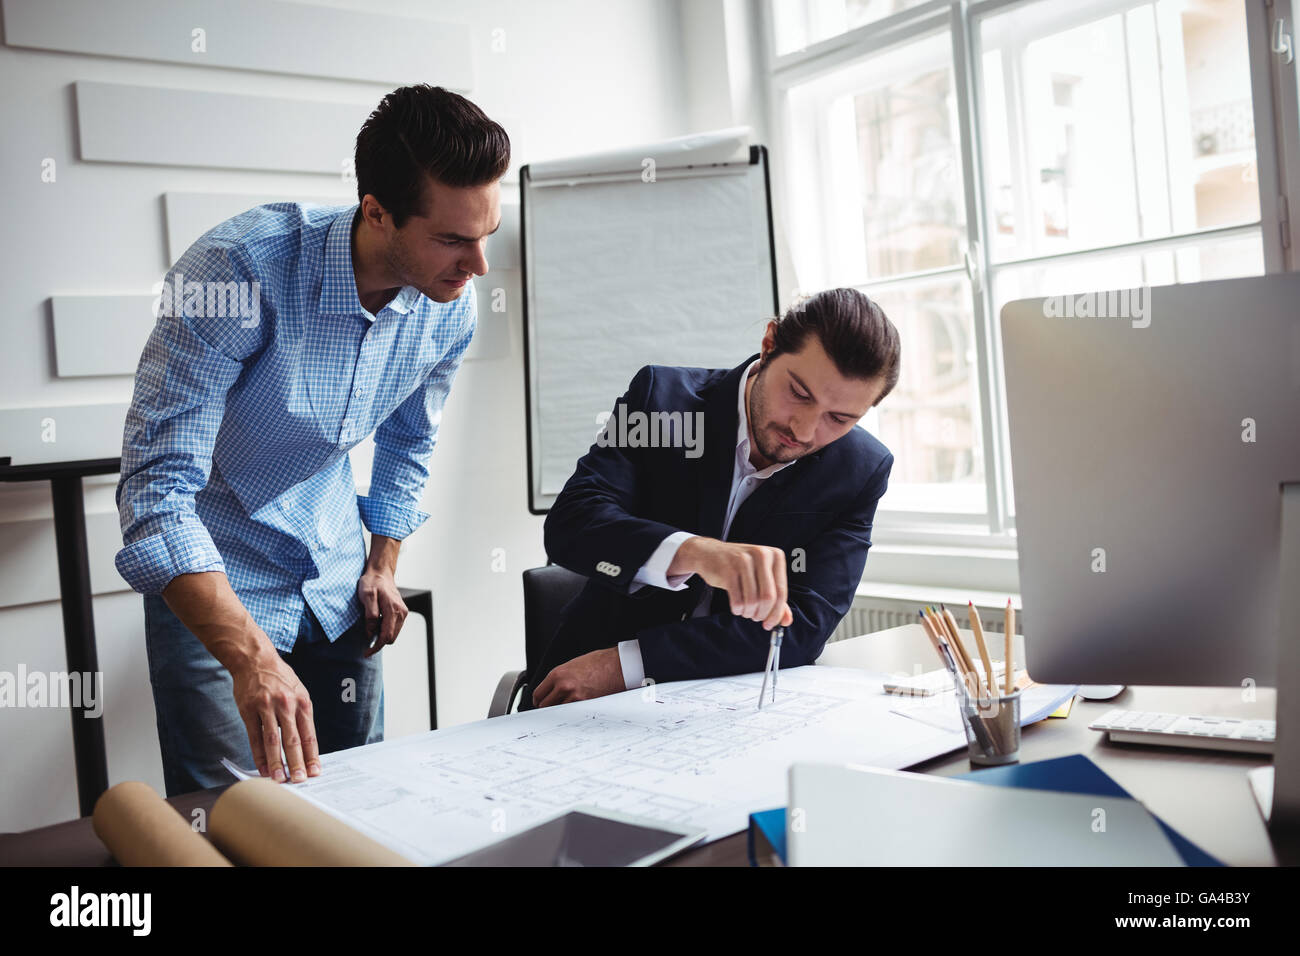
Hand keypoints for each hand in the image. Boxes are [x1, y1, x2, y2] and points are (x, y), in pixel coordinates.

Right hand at [229, 646, 319, 783]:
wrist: (255, 659)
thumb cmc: (279, 677)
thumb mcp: (298, 691)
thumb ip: (301, 715)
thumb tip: (306, 744)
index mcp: (302, 702)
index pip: (309, 734)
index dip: (312, 755)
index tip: (315, 771)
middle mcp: (286, 705)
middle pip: (293, 739)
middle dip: (297, 763)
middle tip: (300, 780)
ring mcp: (266, 707)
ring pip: (273, 740)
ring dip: (276, 762)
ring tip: (279, 779)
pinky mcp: (248, 710)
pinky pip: (254, 736)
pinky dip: (259, 754)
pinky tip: (262, 767)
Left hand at [356, 567, 407, 656]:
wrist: (380, 572)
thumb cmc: (372, 582)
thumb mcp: (367, 596)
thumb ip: (370, 616)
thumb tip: (371, 633)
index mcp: (394, 609)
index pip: (386, 636)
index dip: (376, 647)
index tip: (366, 653)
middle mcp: (401, 612)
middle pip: (391, 637)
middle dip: (378, 641)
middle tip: (366, 634)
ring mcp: (403, 612)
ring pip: (393, 634)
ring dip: (381, 634)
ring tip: (370, 625)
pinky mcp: (401, 612)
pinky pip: (394, 627)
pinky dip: (384, 629)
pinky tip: (377, 621)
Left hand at [532, 648, 625, 707]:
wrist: (617, 665)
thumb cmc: (599, 662)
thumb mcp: (573, 665)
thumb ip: (560, 677)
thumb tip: (552, 690)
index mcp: (558, 674)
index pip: (538, 694)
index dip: (539, 700)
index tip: (541, 703)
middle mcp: (563, 686)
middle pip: (545, 706)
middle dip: (548, 708)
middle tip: (553, 708)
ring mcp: (574, 697)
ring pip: (558, 712)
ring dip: (561, 712)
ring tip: (567, 709)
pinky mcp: (585, 705)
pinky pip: (572, 715)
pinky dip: (572, 715)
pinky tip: (577, 710)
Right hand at [668, 537, 793, 629]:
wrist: (709, 553)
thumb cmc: (739, 567)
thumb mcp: (761, 578)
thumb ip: (777, 599)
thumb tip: (787, 621)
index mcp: (775, 555)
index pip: (782, 592)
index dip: (777, 613)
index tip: (770, 623)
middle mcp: (762, 555)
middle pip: (768, 598)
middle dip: (762, 614)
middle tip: (756, 618)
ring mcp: (744, 561)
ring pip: (753, 601)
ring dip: (749, 613)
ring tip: (745, 611)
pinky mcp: (728, 570)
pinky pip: (737, 600)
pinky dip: (738, 609)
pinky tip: (736, 607)